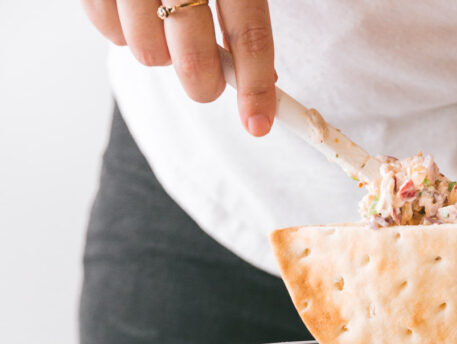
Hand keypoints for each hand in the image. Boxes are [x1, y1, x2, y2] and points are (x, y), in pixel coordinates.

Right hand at [81, 0, 275, 135]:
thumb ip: (246, 8)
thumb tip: (260, 75)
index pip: (248, 30)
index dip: (255, 86)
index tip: (258, 125)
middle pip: (193, 56)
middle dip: (204, 82)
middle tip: (208, 77)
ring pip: (146, 51)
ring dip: (160, 53)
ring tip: (164, 24)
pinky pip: (104, 29)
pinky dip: (121, 33)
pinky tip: (132, 10)